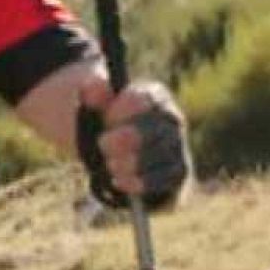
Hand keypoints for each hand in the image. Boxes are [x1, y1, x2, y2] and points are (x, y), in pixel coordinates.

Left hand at [78, 77, 190, 207]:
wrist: (111, 152)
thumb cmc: (103, 123)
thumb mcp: (93, 104)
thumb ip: (92, 92)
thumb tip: (94, 86)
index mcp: (154, 96)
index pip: (145, 99)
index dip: (125, 110)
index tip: (108, 118)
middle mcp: (172, 120)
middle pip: (156, 129)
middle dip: (127, 138)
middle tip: (103, 144)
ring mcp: (178, 148)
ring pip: (162, 157)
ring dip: (131, 163)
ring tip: (110, 165)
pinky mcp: (177, 175)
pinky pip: (166, 181)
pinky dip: (141, 183)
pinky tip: (120, 182)